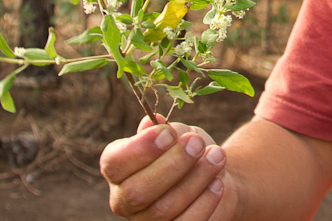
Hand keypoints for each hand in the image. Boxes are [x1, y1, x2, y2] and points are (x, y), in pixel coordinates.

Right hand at [101, 116, 237, 219]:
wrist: (214, 175)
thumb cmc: (188, 149)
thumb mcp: (177, 133)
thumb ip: (164, 129)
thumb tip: (152, 121)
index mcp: (118, 169)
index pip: (114, 163)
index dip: (139, 150)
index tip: (168, 134)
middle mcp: (125, 199)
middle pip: (137, 191)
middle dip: (171, 165)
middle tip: (196, 143)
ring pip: (163, 209)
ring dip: (195, 180)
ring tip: (217, 156)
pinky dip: (204, 202)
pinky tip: (218, 182)